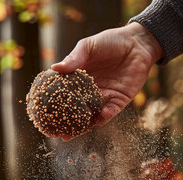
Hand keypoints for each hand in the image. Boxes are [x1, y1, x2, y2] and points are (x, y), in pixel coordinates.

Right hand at [51, 22, 162, 139]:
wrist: (137, 43)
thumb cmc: (111, 42)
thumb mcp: (89, 47)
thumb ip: (74, 58)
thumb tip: (54, 68)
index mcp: (80, 80)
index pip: (66, 97)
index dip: (57, 107)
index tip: (46, 117)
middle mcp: (91, 92)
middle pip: (78, 112)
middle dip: (69, 124)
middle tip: (59, 134)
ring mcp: (105, 98)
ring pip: (93, 116)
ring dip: (85, 125)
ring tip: (74, 133)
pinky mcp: (119, 101)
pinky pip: (110, 112)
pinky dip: (105, 115)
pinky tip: (101, 115)